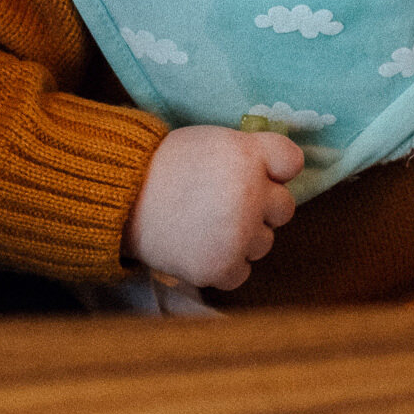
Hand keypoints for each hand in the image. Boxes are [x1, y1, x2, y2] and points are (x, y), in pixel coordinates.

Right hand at [127, 125, 302, 290]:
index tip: (257, 171)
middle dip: (260, 206)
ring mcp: (237, 234)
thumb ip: (250, 152)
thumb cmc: (167, 166)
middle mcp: (250, 194)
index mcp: (246, 155)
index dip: (275, 168)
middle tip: (223, 201)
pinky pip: (243, 272)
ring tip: (206, 224)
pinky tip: (201, 246)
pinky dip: (225, 264)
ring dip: (243, 237)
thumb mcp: (213, 141)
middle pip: (284, 207)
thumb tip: (281, 175)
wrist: (121, 198)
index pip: (292, 161)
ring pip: (264, 242)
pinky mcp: (221, 267)